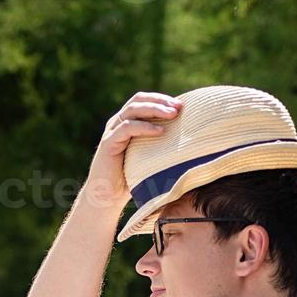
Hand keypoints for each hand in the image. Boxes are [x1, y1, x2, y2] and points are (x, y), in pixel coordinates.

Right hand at [82, 91, 182, 209]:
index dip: (161, 99)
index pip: (143, 100)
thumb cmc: (130, 180)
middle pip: (138, 99)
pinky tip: (160, 131)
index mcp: (126, 123)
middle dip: (160, 100)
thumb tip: (190, 140)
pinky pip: (127, 128)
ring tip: (173, 114)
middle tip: (179, 107)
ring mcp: (112, 132)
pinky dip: (145, 127)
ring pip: (133, 109)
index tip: (182, 105)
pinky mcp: (108, 144)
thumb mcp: (149, 158)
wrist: (106, 198)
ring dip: (155, 109)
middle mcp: (117, 123)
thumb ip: (160, 145)